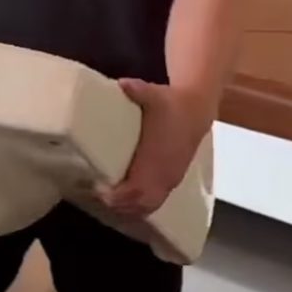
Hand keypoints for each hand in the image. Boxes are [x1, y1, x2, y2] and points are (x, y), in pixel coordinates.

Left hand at [96, 80, 209, 217]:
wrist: (196, 110)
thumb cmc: (171, 104)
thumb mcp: (154, 94)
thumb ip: (137, 90)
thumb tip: (121, 83)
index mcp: (156, 158)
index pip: (137, 188)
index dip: (119, 195)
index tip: (99, 192)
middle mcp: (164, 173)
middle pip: (140, 203)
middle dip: (119, 205)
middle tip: (96, 196)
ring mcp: (170, 179)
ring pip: (149, 206)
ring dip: (128, 208)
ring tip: (107, 200)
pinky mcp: (172, 179)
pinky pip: (156, 202)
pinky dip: (140, 206)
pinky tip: (125, 202)